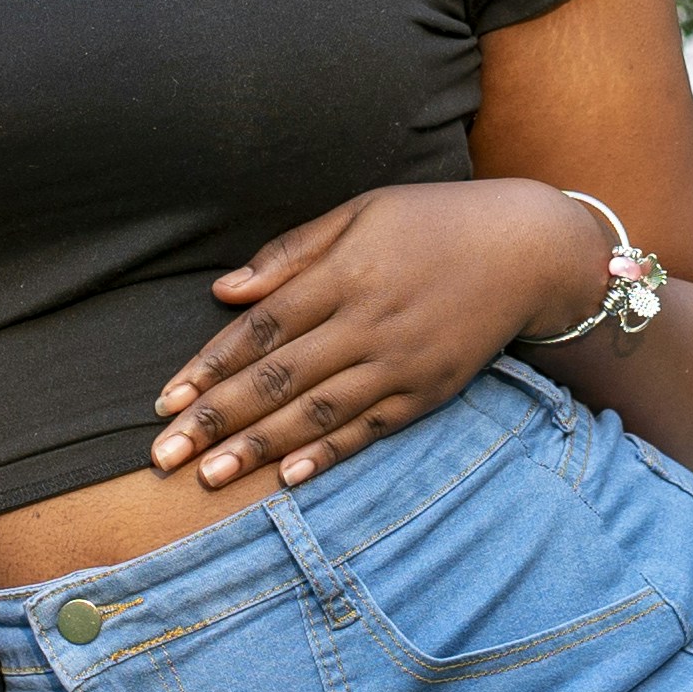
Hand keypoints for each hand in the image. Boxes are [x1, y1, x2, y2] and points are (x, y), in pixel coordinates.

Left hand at [150, 181, 609, 492]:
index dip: (209, 367)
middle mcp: (367, 322)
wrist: (528, 250)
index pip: (261, 329)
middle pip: (278, 379)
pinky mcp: (427, 391)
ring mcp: (400, 362)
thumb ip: (290, 252)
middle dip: (216, 421)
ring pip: (317, 413)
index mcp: (344, 272)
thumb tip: (223, 292)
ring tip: (209, 477)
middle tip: (164, 456)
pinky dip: (327, 455)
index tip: (166, 400)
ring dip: (258, 448)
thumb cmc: (434, 222)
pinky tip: (286, 478)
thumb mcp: (361, 213)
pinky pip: (368, 430)